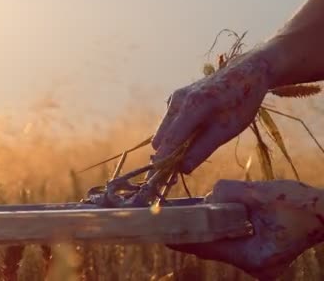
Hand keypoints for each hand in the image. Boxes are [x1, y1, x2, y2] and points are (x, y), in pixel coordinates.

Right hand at [152, 50, 273, 172]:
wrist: (245, 73)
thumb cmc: (241, 102)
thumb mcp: (227, 129)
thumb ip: (201, 149)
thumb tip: (181, 170)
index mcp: (192, 106)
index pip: (170, 140)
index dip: (164, 161)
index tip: (160, 180)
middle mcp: (177, 101)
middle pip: (162, 138)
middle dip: (167, 155)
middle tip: (180, 171)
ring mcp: (173, 98)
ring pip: (163, 131)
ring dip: (172, 145)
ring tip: (191, 153)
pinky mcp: (174, 99)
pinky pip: (168, 123)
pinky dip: (176, 134)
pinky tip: (194, 134)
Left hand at [168, 179, 323, 280]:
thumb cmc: (298, 203)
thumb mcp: (262, 193)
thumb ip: (230, 193)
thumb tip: (208, 196)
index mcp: (252, 256)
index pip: (207, 247)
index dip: (182, 238)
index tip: (159, 231)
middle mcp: (253, 265)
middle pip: (211, 248)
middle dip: (191, 233)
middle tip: (164, 221)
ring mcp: (258, 263)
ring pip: (221, 246)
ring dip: (205, 231)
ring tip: (179, 217)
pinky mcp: (260, 255)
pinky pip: (232, 243)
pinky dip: (219, 231)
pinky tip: (204, 218)